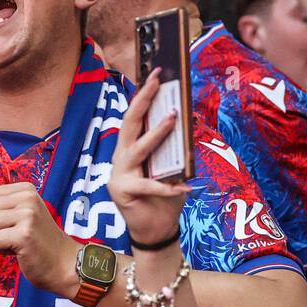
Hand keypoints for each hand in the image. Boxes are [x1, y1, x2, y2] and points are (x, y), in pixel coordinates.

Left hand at [0, 182, 76, 295]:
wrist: (64, 264)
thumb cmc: (36, 241)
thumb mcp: (13, 216)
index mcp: (25, 189)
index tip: (13, 225)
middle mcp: (27, 197)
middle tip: (13, 236)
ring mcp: (27, 215)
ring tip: (16, 243)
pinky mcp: (25, 234)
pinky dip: (2, 250)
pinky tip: (19, 251)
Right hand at [108, 74, 192, 245]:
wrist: (154, 231)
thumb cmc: (163, 199)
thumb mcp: (171, 170)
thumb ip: (174, 150)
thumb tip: (187, 123)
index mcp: (130, 149)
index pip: (135, 117)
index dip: (144, 95)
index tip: (157, 74)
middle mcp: (121, 157)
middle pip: (130, 123)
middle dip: (143, 100)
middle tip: (157, 81)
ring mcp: (119, 174)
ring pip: (138, 148)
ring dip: (156, 133)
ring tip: (173, 118)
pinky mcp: (124, 191)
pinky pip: (149, 184)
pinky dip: (168, 186)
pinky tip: (185, 187)